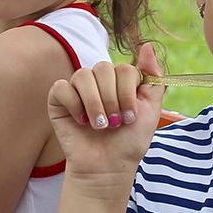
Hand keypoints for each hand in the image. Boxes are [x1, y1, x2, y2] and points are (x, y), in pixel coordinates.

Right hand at [47, 42, 165, 188]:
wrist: (107, 166)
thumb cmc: (129, 141)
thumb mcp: (151, 110)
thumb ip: (153, 79)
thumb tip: (147, 46)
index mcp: (120, 81)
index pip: (124, 68)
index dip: (128, 93)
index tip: (131, 117)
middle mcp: (99, 81)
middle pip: (103, 68)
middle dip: (112, 100)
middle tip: (115, 124)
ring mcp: (78, 89)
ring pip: (83, 76)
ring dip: (94, 104)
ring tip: (99, 126)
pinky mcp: (58, 100)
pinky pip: (62, 87)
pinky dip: (74, 104)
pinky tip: (81, 121)